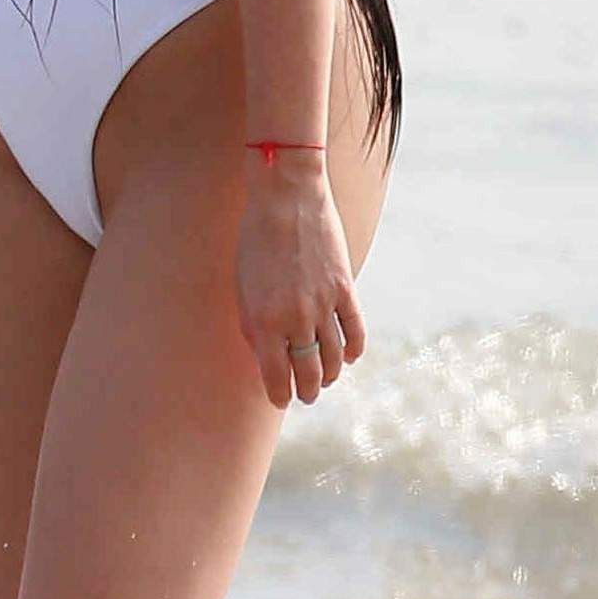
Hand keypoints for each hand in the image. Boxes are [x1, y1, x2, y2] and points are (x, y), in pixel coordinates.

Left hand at [235, 154, 364, 408]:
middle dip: (306, 391)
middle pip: (309, 372)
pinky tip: (348, 358)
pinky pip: (355, 332)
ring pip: (334, 357)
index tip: (279, 399)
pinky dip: (353, 350)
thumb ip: (253, 324)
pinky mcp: (346, 289)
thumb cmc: (253, 241)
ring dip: (329, 375)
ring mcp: (324, 305)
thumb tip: (265, 356)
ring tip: (323, 380)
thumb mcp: (242, 286)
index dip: (279, 394)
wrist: (285, 199)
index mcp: (263, 321)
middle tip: (305, 396)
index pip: (276, 376)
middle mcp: (295, 319)